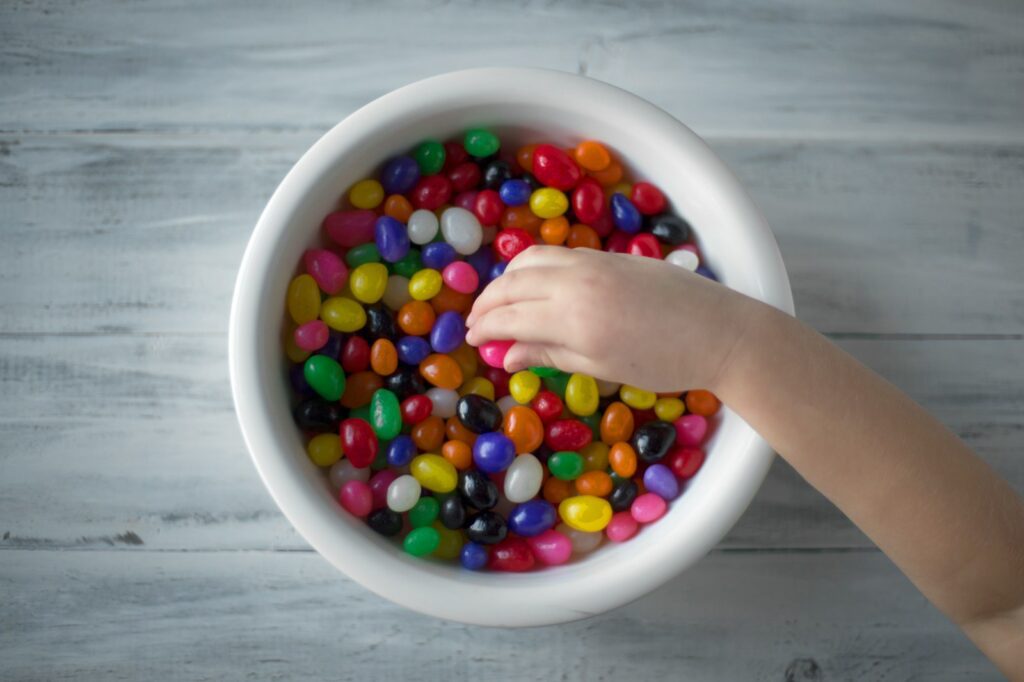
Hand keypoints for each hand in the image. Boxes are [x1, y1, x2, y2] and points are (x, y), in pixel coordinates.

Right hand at [464, 245, 763, 391]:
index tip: (471, 341)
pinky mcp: (608, 255)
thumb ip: (550, 355)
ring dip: (507, 280)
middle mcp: (576, 282)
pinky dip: (533, 267)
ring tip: (500, 303)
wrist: (720, 331)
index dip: (484, 328)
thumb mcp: (602, 368)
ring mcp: (593, 262)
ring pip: (531, 261)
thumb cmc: (664, 363)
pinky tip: (533, 285)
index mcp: (574, 318)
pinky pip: (556, 254)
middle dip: (487, 303)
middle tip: (475, 324)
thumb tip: (505, 356)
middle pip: (513, 284)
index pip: (509, 317)